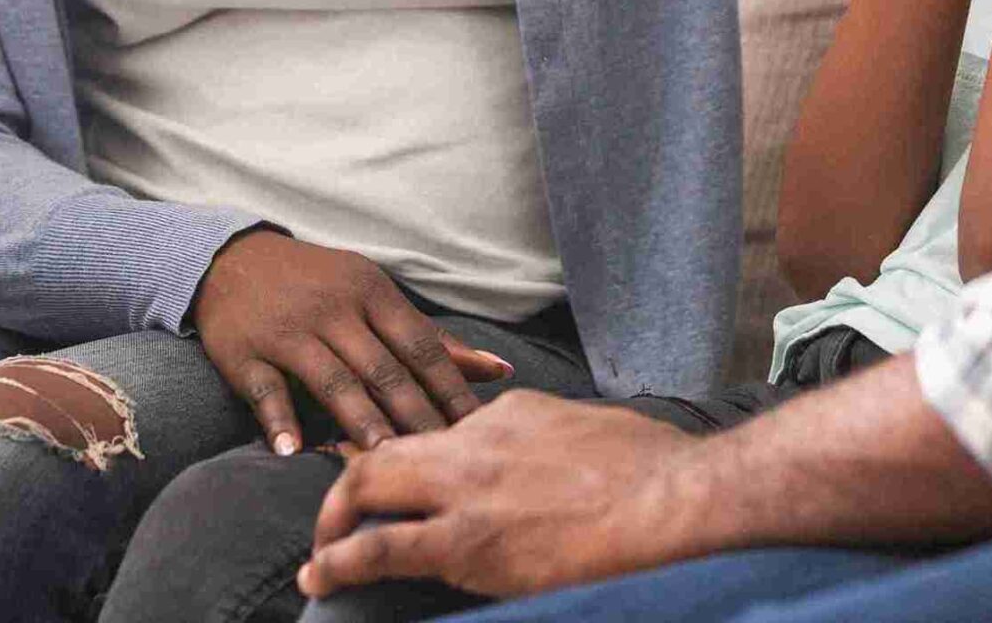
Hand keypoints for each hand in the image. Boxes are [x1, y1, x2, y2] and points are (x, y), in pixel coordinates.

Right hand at [192, 230, 514, 455]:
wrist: (235, 259)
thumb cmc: (320, 285)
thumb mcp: (375, 296)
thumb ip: (432, 338)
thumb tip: (499, 370)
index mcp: (371, 293)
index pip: (421, 346)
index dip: (450, 389)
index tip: (476, 430)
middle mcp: (333, 310)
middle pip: (382, 369)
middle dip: (415, 416)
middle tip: (442, 459)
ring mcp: (288, 331)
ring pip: (330, 380)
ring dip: (358, 420)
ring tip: (381, 460)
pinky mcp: (244, 352)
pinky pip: (265, 389)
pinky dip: (278, 419)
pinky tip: (292, 451)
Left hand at [299, 390, 708, 600]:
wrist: (672, 499)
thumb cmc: (651, 470)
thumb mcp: (587, 430)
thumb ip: (548, 439)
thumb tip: (539, 457)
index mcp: (506, 413)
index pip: (432, 428)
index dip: (399, 455)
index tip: (380, 475)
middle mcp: (473, 440)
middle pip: (383, 449)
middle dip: (346, 482)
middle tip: (333, 516)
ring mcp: (466, 488)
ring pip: (369, 487)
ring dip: (334, 521)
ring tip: (319, 555)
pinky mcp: (468, 542)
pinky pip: (382, 548)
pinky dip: (341, 561)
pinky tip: (321, 577)